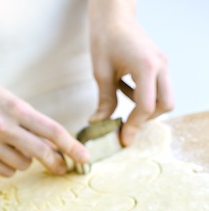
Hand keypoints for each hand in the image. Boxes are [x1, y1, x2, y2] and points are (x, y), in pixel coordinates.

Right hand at [0, 73, 89, 176]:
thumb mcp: (12, 102)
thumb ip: (33, 125)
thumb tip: (56, 148)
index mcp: (15, 108)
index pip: (52, 130)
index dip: (72, 146)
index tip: (85, 157)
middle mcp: (2, 126)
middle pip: (41, 152)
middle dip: (56, 162)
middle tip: (63, 168)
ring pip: (23, 164)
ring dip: (26, 160)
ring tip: (13, 146)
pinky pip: (6, 171)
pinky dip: (9, 166)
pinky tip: (0, 152)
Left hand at [89, 0, 173, 145]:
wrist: (114, 16)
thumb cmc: (105, 39)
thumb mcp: (101, 73)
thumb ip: (105, 100)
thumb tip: (99, 123)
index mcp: (146, 67)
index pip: (147, 106)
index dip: (135, 125)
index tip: (124, 138)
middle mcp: (160, 66)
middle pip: (165, 105)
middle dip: (147, 119)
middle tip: (127, 122)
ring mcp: (163, 65)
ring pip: (166, 98)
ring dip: (147, 108)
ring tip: (124, 99)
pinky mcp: (160, 65)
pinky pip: (160, 89)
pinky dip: (146, 97)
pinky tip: (126, 89)